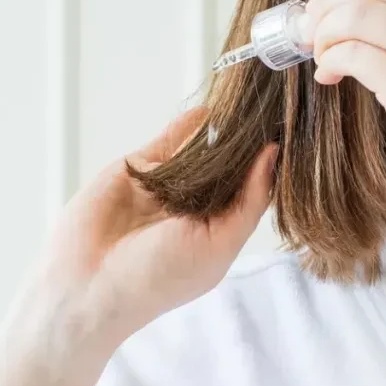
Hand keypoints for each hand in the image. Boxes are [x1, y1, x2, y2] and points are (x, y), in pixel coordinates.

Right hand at [38, 106, 277, 338]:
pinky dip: (186, 126)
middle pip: (228, 167)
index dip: (269, 168)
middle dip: (248, 145)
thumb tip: (272, 157)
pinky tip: (209, 111)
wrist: (89, 281)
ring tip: (249, 104)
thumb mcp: (219, 245)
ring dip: (221, 131)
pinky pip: (168, 141)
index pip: (252, 192)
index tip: (296, 138)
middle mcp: (194, 209)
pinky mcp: (139, 169)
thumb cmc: (158, 277)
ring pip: (199, 151)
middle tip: (276, 112)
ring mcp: (166, 187)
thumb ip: (249, 201)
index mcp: (218, 232)